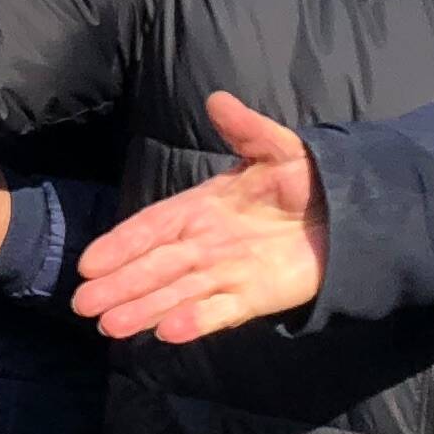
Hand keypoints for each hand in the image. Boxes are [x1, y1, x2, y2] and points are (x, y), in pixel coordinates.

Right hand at [69, 92, 325, 342]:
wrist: (350, 213)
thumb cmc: (306, 179)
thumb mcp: (278, 147)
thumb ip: (246, 129)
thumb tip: (217, 99)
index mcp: (203, 206)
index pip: (153, 226)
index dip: (122, 243)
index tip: (90, 264)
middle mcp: (206, 243)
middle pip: (155, 267)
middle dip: (119, 286)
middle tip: (83, 305)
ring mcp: (229, 272)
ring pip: (178, 293)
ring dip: (144, 309)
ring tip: (111, 327)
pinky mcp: (255, 297)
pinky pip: (220, 311)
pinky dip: (195, 322)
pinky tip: (167, 334)